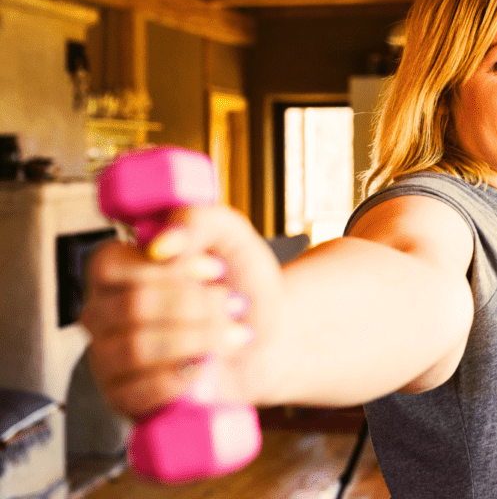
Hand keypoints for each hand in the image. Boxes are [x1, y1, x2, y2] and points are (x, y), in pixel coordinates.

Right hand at [81, 204, 284, 418]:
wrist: (273, 336)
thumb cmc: (243, 284)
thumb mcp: (231, 235)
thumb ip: (197, 218)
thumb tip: (161, 243)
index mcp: (115, 270)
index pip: (111, 264)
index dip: (171, 268)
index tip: (216, 269)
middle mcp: (102, 313)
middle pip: (133, 306)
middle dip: (199, 305)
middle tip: (234, 304)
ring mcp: (109, 359)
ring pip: (136, 347)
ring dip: (200, 338)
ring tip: (233, 333)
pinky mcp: (125, 400)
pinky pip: (140, 391)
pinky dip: (187, 377)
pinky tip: (210, 364)